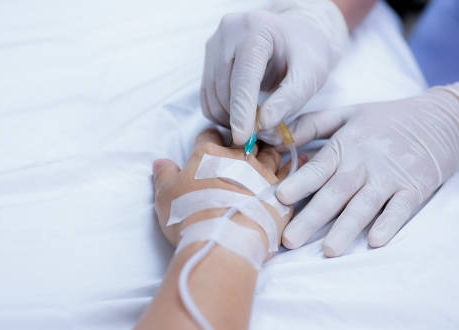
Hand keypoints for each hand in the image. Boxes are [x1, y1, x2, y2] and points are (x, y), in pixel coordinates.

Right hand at [152, 129, 305, 250]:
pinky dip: (292, 165)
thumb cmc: (189, 218)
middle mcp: (238, 158)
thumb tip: (160, 162)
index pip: (208, 134)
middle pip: (242, 140)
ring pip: (269, 151)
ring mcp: (262, 174)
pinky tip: (299, 159)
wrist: (223, 242)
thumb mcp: (165, 196)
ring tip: (267, 153)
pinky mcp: (281, 192)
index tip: (209, 145)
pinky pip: (291, 173)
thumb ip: (164, 175)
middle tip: (240, 149)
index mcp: (207, 154)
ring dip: (267, 150)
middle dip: (241, 142)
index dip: (207, 139)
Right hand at [200, 0, 347, 145]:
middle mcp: (229, 31)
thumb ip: (289, 99)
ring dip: (229, 118)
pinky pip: (207, 96)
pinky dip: (221, 112)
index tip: (243, 139)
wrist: (295, 36)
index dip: (241, 111)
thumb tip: (263, 125)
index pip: (243, 77)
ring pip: (212, 95)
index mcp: (257, 28)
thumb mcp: (310, 75)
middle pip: (224, 88)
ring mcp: (214, 43)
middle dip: (238, 118)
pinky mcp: (208, 57)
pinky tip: (241, 116)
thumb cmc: (306, 54)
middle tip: (259, 135)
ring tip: (254, 125)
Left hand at [277, 84, 458, 256]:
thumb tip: (274, 135)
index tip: (280, 198)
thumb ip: (310, 125)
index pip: (319, 167)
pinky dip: (389, 224)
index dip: (300, 183)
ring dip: (346, 228)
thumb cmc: (384, 119)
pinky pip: (401, 209)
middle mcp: (365, 163)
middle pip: (335, 193)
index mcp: (345, 145)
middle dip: (312, 217)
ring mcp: (391, 177)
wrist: (441, 118)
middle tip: (290, 239)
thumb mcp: (346, 114)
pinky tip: (375, 240)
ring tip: (328, 249)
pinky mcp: (415, 189)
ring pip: (364, 205)